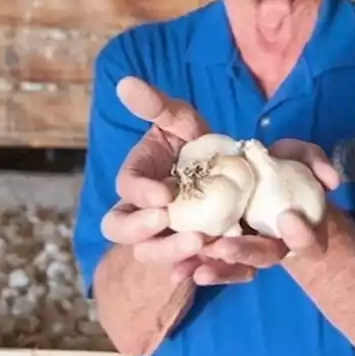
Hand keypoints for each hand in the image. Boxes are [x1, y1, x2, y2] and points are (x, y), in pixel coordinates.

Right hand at [99, 77, 254, 285]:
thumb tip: (125, 82)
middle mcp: (143, 214)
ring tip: (203, 244)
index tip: (163, 195)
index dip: (139, 195)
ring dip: (173, 254)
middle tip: (170, 222)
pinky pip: (193, 272)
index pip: (124, 191)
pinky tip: (218, 268)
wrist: (230, 176)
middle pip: (124, 232)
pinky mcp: (193, 257)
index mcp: (136, 182)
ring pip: (153, 256)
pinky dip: (204, 273)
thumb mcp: (181, 121)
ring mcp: (165, 239)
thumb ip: (156, 106)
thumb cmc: (197, 146)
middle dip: (144, 232)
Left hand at [198, 138, 341, 266]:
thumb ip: (317, 163)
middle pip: (265, 258)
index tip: (288, 217)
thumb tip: (330, 180)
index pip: (310, 243)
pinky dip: (197, 268)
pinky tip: (180, 271)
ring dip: (217, 269)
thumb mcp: (302, 157)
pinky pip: (212, 265)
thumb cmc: (285, 167)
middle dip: (245, 253)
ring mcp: (249, 251)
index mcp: (303, 231)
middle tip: (224, 248)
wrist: (257, 173)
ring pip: (235, 268)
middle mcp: (277, 247)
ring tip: (197, 270)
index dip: (302, 236)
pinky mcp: (223, 251)